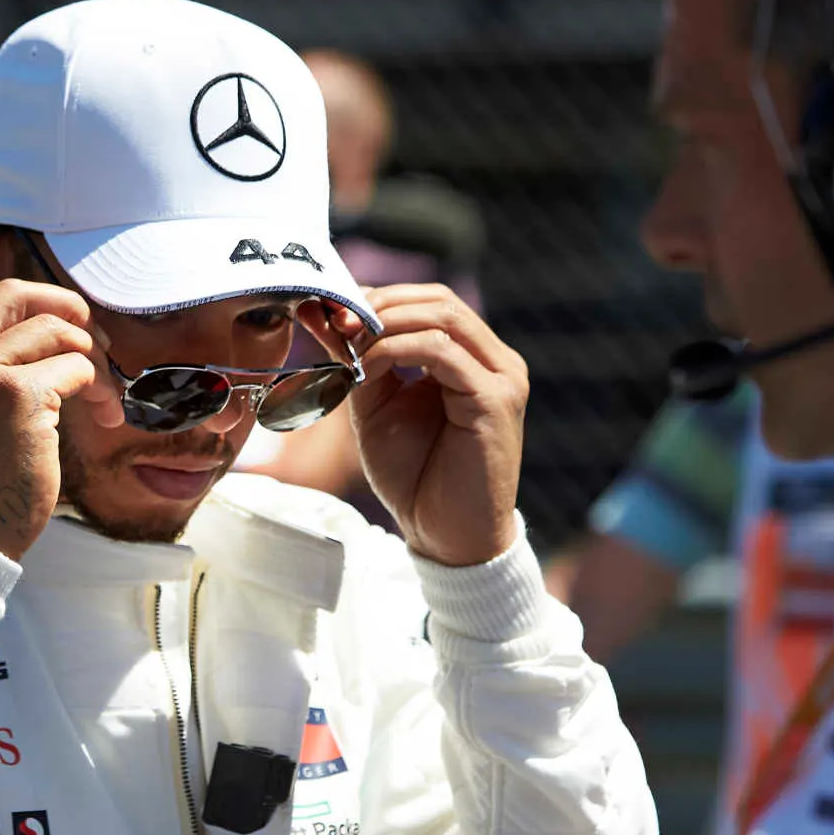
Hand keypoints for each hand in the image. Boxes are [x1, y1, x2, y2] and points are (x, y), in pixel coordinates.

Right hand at [0, 279, 121, 556]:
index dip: (45, 309)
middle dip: (70, 313)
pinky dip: (96, 391)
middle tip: (99, 347)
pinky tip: (102, 418)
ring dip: (92, 365)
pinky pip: (76, 370)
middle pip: (21, 296)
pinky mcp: (16, 396)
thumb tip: (51, 330)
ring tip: (103, 402)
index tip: (74, 336)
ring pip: (57, 333)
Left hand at [302, 285, 528, 566]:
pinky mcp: (496, 400)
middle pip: (440, 299)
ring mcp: (502, 378)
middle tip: (337, 320)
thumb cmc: (417, 478)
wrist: (446, 536)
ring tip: (350, 346)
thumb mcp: (380, 409)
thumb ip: (366, 364)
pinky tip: (368, 369)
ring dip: (386, 323)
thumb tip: (337, 318)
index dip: (381, 298)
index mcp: (473, 360)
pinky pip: (443, 352)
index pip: (432, 303)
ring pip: (444, 316)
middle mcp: (496, 362)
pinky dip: (397, 350)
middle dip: (382, 303)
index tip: (331, 310)